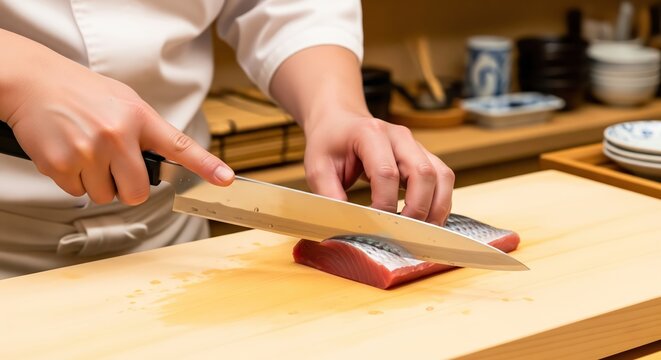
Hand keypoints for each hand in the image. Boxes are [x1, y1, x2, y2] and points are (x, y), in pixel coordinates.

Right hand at [1, 31, 233, 204]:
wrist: (34, 82)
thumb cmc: (82, 93)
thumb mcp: (124, 102)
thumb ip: (145, 131)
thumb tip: (166, 163)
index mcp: (138, 117)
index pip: (179, 146)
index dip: (206, 165)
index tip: (225, 178)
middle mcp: (117, 135)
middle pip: (137, 192)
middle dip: (127, 188)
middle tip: (114, 167)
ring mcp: (89, 151)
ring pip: (105, 196)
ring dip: (97, 183)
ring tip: (86, 152)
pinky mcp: (61, 164)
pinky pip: (77, 192)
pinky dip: (72, 180)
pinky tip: (68, 153)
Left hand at [303, 112, 453, 224]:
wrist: (341, 122)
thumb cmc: (329, 144)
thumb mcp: (317, 167)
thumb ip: (329, 194)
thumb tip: (346, 223)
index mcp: (370, 134)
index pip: (387, 172)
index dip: (384, 203)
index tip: (374, 224)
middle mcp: (399, 136)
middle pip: (423, 172)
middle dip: (417, 208)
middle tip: (402, 232)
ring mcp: (416, 145)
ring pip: (441, 176)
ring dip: (436, 208)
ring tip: (421, 232)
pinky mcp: (424, 157)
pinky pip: (443, 180)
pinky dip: (440, 203)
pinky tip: (427, 221)